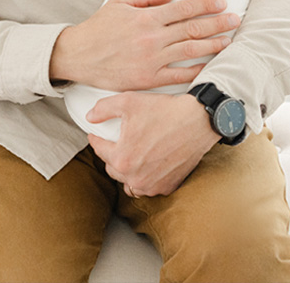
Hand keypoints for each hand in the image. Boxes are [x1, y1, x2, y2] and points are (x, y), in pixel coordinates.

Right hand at [49, 0, 239, 90]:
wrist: (78, 56)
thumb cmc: (99, 27)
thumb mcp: (120, 2)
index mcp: (147, 17)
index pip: (184, 8)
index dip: (206, 5)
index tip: (222, 2)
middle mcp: (153, 37)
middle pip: (193, 28)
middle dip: (217, 23)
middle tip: (235, 20)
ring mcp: (151, 59)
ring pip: (190, 50)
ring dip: (213, 45)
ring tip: (229, 41)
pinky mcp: (148, 79)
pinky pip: (178, 75)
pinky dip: (196, 70)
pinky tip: (210, 66)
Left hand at [87, 91, 219, 196]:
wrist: (199, 120)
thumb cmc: (166, 111)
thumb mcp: (130, 102)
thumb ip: (104, 108)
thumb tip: (90, 116)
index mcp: (122, 158)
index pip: (100, 150)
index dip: (97, 139)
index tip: (97, 134)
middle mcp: (135, 177)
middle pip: (113, 168)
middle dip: (112, 155)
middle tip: (118, 143)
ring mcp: (152, 184)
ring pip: (130, 181)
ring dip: (128, 171)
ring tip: (132, 156)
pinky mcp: (168, 186)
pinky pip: (149, 186)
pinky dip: (147, 177)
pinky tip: (150, 164)